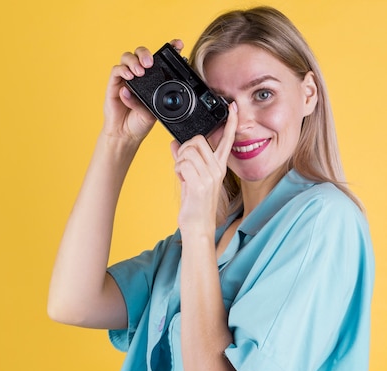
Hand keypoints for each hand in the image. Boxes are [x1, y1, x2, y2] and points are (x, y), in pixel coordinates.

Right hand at [101, 40, 184, 145]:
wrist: (126, 135)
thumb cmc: (140, 123)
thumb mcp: (154, 111)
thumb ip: (153, 100)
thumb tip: (149, 90)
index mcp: (151, 79)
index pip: (159, 59)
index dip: (169, 48)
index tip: (178, 44)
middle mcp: (138, 75)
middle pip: (140, 53)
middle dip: (145, 54)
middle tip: (150, 63)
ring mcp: (125, 78)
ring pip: (127, 57)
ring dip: (134, 61)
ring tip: (139, 72)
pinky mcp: (113, 85)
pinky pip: (116, 71)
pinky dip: (123, 71)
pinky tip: (129, 77)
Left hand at [171, 102, 237, 232]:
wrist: (197, 225)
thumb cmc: (194, 204)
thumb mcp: (190, 178)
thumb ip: (184, 159)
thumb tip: (174, 144)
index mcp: (219, 167)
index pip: (227, 140)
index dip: (230, 123)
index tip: (233, 108)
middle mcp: (217, 169)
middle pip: (198, 140)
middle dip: (184, 149)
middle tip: (182, 164)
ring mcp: (210, 176)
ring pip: (187, 152)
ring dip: (178, 162)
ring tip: (183, 175)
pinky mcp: (201, 184)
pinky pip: (182, 164)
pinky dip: (177, 171)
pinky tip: (182, 180)